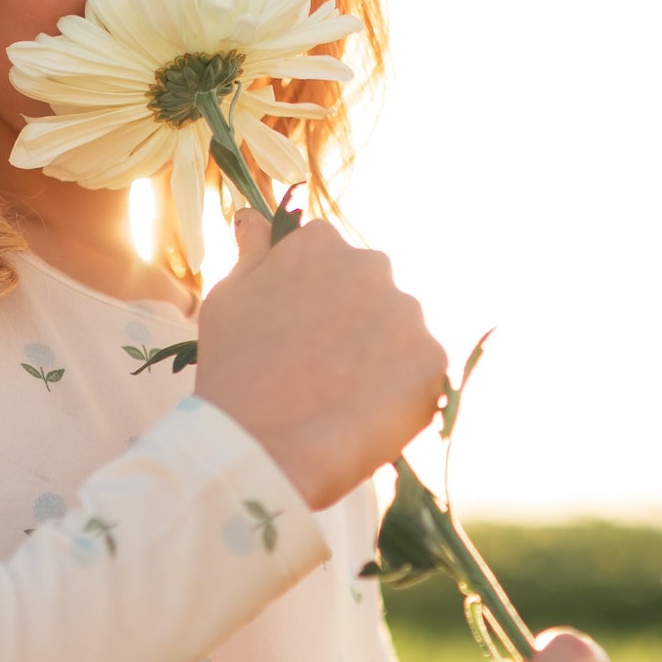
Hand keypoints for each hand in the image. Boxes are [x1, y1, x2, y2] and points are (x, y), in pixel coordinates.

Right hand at [195, 211, 449, 513]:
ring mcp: (407, 313)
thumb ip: (251, 253)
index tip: (299, 332)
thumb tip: (253, 217)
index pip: (330, 258)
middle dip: (354, 325)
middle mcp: (372, 265)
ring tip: (342, 400)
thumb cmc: (234, 371)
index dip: (315, 299)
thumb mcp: (228, 299)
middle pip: (372, 292)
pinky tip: (364, 416)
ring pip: (400, 334)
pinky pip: (422, 375)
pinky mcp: (432, 360)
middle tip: (321, 372)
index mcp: (321, 244)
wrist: (260, 445)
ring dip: (381, 359)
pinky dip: (400, 395)